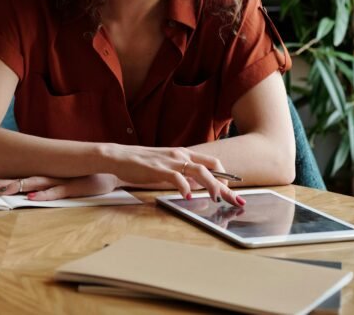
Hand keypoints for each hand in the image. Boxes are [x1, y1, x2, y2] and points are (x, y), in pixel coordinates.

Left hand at [0, 173, 118, 199]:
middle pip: (21, 179)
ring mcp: (62, 180)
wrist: (111, 171)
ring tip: (1, 191)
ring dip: (17, 187)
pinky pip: (57, 191)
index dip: (2, 180)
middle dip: (2, 184)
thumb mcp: (62, 181)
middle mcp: (51, 175)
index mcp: (46, 174)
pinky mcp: (76, 186)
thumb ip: (46, 184)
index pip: (19, 176)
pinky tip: (30, 198)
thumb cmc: (84, 177)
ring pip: (35, 183)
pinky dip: (43, 195)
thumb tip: (25, 188)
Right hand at [103, 143, 242, 205]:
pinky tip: (188, 196)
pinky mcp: (159, 169)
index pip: (212, 163)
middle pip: (212, 166)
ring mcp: (170, 161)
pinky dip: (185, 187)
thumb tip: (198, 185)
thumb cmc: (141, 163)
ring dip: (212, 186)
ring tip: (217, 199)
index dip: (225, 177)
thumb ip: (182, 173)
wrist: (119, 157)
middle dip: (225, 184)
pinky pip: (177, 177)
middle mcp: (180, 155)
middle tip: (234, 200)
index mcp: (183, 154)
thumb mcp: (166, 167)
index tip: (233, 192)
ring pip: (200, 171)